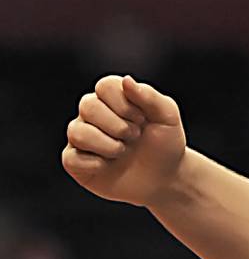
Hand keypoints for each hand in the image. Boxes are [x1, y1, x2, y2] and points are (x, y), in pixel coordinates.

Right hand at [61, 75, 186, 206]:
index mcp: (113, 97)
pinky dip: (96, 164)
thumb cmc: (165, 144)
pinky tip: (109, 165)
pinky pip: (71, 158)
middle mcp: (92, 113)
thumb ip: (149, 97)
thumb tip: (126, 80)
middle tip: (135, 136)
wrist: (164, 178)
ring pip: (77, 132)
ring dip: (109, 145)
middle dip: (118, 126)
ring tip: (124, 151)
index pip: (104, 86)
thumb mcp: (167, 117)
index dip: (124, 104)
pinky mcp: (74, 161)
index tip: (143, 119)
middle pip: (88, 106)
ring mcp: (81, 136)